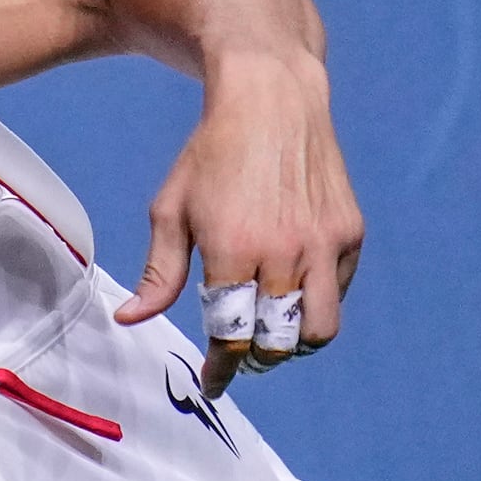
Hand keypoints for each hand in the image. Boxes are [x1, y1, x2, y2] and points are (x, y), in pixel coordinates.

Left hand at [113, 50, 363, 398]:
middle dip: (255, 358)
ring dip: (293, 342)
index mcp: (232, 251)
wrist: (271, 99)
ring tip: (270, 330)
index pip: (230, 335)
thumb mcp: (170, 210)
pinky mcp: (349, 232)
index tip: (213, 382)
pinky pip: (338, 292)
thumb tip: (130, 319)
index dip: (220, 369)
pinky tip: (290, 292)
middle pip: (277, 343)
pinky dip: (316, 304)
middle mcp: (283, 252)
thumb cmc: (212, 156)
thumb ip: (158, 273)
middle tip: (239, 351)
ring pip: (319, 329)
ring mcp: (323, 243)